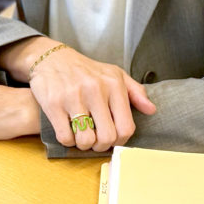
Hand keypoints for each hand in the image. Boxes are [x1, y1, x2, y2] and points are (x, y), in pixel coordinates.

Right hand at [27, 46, 156, 152]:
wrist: (52, 58)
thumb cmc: (87, 70)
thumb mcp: (114, 74)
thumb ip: (135, 92)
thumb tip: (151, 110)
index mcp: (113, 84)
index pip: (126, 127)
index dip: (120, 140)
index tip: (112, 138)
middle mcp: (95, 90)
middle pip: (107, 138)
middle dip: (101, 146)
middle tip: (96, 140)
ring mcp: (73, 97)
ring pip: (86, 140)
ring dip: (83, 144)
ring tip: (81, 135)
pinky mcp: (54, 104)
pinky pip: (65, 137)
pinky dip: (68, 140)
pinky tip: (68, 130)